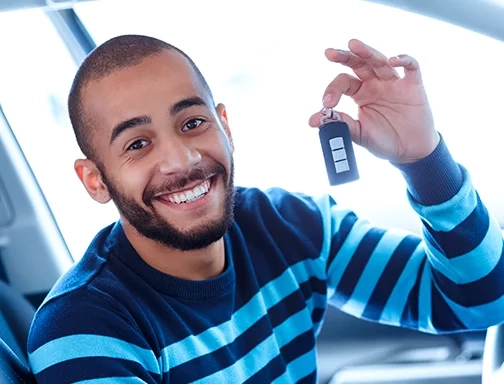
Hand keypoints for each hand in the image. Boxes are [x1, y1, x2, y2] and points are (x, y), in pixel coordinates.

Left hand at [309, 39, 438, 163]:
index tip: (327, 103)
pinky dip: (404, 60)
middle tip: (330, 53)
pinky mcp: (414, 86)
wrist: (409, 151)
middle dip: (345, 56)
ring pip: (379, 61)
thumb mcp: (359, 133)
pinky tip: (393, 60)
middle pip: (359, 63)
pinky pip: (411, 67)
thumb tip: (312, 120)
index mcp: (360, 93)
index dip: (333, 89)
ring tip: (353, 45)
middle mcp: (375, 84)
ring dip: (367, 52)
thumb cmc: (384, 140)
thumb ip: (339, 123)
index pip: (343, 82)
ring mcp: (394, 83)